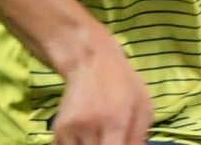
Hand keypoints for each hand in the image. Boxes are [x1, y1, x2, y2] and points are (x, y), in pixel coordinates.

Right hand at [52, 30, 152, 144]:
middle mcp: (90, 126)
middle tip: (112, 141)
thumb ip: (139, 138)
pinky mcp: (57, 131)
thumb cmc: (124, 85)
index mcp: (116, 121)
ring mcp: (70, 129)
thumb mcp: (143, 107)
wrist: (91, 63)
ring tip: (101, 138)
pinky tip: (89, 139)